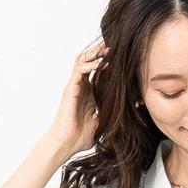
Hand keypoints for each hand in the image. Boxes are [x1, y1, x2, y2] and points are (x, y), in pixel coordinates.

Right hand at [47, 37, 108, 157]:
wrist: (65, 144)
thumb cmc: (79, 138)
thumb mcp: (99, 125)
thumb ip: (107, 117)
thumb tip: (122, 117)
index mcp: (87, 94)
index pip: (96, 72)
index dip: (107, 62)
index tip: (120, 56)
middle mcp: (80, 87)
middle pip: (89, 62)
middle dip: (100, 51)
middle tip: (113, 43)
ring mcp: (74, 87)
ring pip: (83, 61)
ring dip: (95, 53)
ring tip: (107, 47)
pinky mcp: (70, 89)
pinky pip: (79, 71)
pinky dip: (90, 65)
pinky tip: (102, 63)